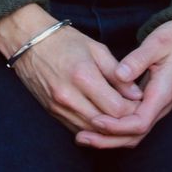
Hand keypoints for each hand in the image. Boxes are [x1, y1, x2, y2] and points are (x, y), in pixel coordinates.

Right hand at [0, 4, 141, 133]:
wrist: (28, 42)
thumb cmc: (65, 41)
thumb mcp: (96, 49)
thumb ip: (118, 73)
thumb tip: (137, 95)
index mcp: (83, 76)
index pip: (117, 108)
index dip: (134, 109)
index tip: (142, 103)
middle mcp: (69, 96)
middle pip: (106, 123)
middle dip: (124, 122)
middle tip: (136, 113)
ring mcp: (58, 107)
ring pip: (92, 130)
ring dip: (109, 128)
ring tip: (122, 117)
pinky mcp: (51, 112)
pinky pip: (77, 128)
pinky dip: (92, 127)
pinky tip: (103, 119)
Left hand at [77, 20, 171, 148]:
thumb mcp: (158, 43)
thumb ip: (138, 59)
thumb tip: (119, 75)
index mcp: (163, 93)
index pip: (140, 122)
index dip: (116, 126)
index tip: (95, 121)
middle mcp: (161, 106)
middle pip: (135, 136)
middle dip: (108, 140)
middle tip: (81, 137)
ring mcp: (156, 106)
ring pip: (133, 133)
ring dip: (109, 138)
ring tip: (83, 136)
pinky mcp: (151, 103)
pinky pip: (132, 124)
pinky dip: (114, 129)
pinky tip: (96, 124)